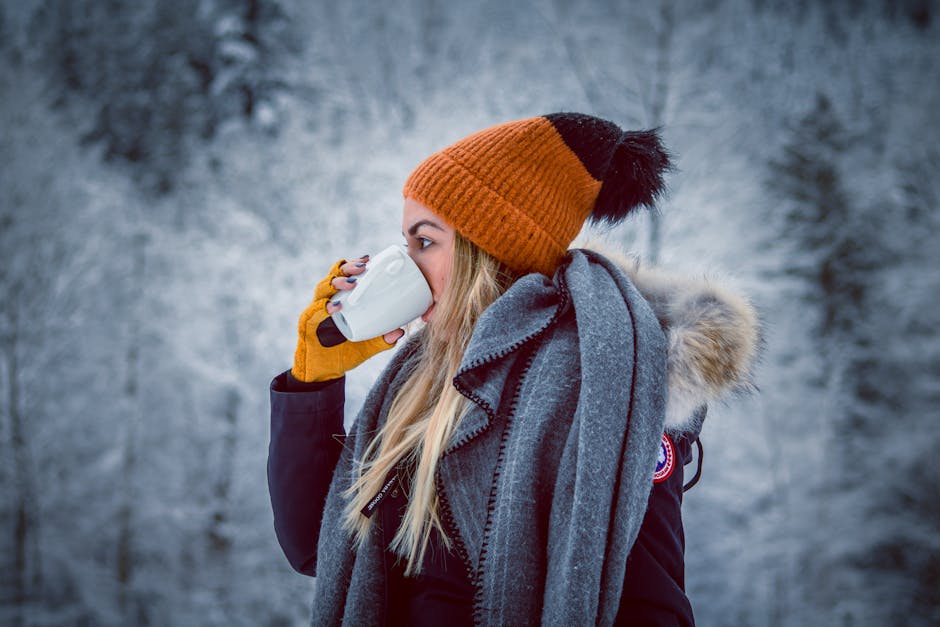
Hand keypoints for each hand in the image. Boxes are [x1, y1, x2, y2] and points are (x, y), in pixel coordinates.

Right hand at [291, 255, 404, 381]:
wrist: (323, 373)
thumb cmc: (343, 354)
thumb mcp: (367, 347)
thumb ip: (382, 339)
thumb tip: (400, 331)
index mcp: (340, 301)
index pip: (345, 276)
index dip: (354, 265)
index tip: (369, 259)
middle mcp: (326, 301)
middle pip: (334, 276)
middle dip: (347, 268)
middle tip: (363, 267)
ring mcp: (315, 311)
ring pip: (322, 288)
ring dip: (337, 283)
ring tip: (351, 283)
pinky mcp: (306, 323)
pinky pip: (314, 311)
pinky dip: (324, 307)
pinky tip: (335, 306)